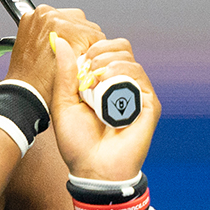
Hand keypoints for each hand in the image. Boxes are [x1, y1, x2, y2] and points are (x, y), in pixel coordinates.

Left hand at [9, 5, 104, 107]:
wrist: (23, 90)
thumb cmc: (46, 87)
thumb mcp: (79, 71)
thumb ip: (93, 54)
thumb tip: (102, 47)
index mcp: (62, 26)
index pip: (96, 34)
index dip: (93, 50)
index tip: (87, 60)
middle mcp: (49, 15)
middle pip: (84, 24)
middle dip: (82, 40)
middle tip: (75, 57)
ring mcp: (39, 15)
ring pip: (70, 20)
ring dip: (70, 34)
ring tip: (63, 52)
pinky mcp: (31, 18)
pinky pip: (53, 20)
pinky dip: (55, 31)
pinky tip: (53, 46)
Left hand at [49, 36, 158, 181]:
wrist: (92, 168)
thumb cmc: (78, 142)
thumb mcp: (63, 102)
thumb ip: (64, 72)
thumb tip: (60, 41)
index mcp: (103, 83)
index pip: (107, 49)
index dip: (95, 47)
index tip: (81, 58)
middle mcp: (121, 86)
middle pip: (121, 48)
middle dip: (102, 51)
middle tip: (88, 66)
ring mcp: (136, 95)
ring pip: (130, 60)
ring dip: (110, 62)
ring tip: (96, 78)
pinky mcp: (149, 105)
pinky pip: (140, 77)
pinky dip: (123, 73)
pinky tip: (108, 82)